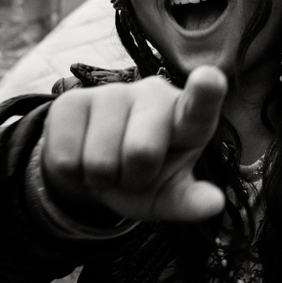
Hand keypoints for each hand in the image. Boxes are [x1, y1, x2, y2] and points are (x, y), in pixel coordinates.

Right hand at [41, 67, 227, 223]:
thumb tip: (215, 204)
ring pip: (100, 161)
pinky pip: (66, 159)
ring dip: (102, 177)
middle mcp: (152, 94)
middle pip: (141, 152)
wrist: (94, 171)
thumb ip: (192, 200)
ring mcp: (110, 93)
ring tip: (108, 164)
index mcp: (187, 117)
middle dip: (134, 177)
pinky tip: (82, 155)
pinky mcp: (71, 101)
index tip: (209, 79)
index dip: (205, 92)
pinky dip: (73, 173)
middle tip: (133, 171)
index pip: (199, 104)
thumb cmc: (145, 177)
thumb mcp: (170, 194)